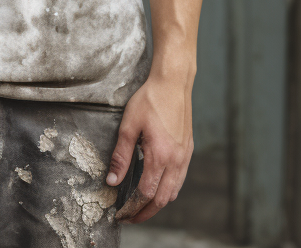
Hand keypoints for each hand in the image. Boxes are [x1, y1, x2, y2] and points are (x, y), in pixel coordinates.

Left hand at [107, 69, 193, 223]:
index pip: (146, 193)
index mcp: (160, 156)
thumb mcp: (129, 125)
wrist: (173, 83)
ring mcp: (185, 157)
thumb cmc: (149, 100)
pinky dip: (168, 190)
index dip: (132, 208)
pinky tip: (158, 187)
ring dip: (158, 203)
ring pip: (173, 192)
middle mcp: (176, 161)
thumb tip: (112, 181)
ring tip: (142, 207)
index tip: (121, 214)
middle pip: (161, 199)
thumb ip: (121, 155)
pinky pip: (180, 180)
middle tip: (130, 217)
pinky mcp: (188, 150)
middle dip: (145, 213)